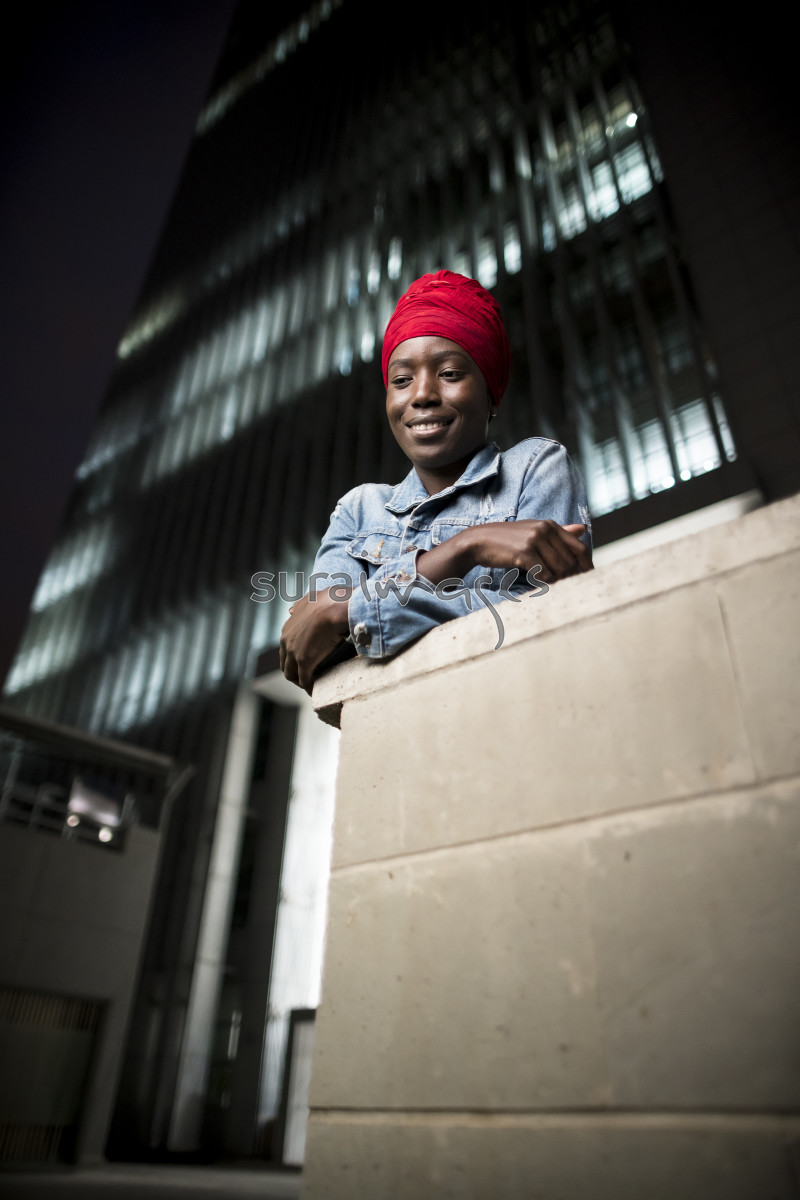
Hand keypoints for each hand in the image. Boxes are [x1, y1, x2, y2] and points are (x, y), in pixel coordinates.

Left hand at [280, 589, 350, 693]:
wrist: (335, 606)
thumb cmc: (329, 600)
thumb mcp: (309, 599)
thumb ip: (299, 606)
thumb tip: (292, 610)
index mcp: (288, 628)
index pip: (285, 649)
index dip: (293, 657)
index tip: (304, 661)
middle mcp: (286, 641)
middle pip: (285, 663)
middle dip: (294, 671)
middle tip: (307, 676)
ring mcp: (294, 653)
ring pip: (291, 674)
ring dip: (300, 681)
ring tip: (312, 685)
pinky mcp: (305, 662)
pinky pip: (305, 681)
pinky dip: (310, 687)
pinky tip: (316, 690)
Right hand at [467, 520, 591, 583]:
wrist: (479, 541)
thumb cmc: (508, 539)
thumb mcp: (534, 530)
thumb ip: (560, 531)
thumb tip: (584, 529)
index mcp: (550, 525)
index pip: (579, 547)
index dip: (587, 565)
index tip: (589, 578)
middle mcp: (545, 529)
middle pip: (569, 561)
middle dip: (570, 578)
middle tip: (568, 588)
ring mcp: (534, 540)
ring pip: (558, 569)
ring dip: (557, 582)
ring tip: (552, 587)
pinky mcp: (524, 552)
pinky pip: (544, 574)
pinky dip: (545, 583)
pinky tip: (540, 586)